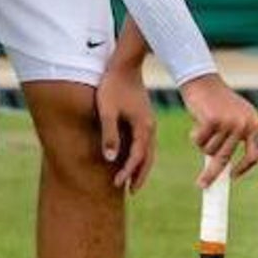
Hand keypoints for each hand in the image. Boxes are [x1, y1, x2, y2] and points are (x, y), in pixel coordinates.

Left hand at [96, 61, 156, 193]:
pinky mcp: (144, 117)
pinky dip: (141, 154)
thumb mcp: (107, 110)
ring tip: (133, 179)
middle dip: (139, 175)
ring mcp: (149, 122)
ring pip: (149, 151)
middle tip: (131, 192)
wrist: (124, 65)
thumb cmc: (113, 86)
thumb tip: (110, 158)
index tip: (116, 184)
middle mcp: (149, 127)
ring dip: (141, 166)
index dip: (127, 172)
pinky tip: (132, 157)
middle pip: (147, 158)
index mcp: (143, 127)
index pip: (137, 157)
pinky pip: (145, 142)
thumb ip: (109, 134)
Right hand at [179, 73, 257, 186]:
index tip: (231, 177)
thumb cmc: (222, 102)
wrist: (203, 81)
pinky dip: (194, 136)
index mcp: (254, 125)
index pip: (253, 156)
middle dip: (212, 174)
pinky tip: (196, 124)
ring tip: (202, 129)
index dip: (243, 169)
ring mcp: (228, 122)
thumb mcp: (244, 118)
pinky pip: (199, 141)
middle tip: (202, 185)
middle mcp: (244, 124)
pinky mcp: (212, 120)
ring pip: (210, 150)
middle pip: (226, 158)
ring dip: (202, 144)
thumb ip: (257, 140)